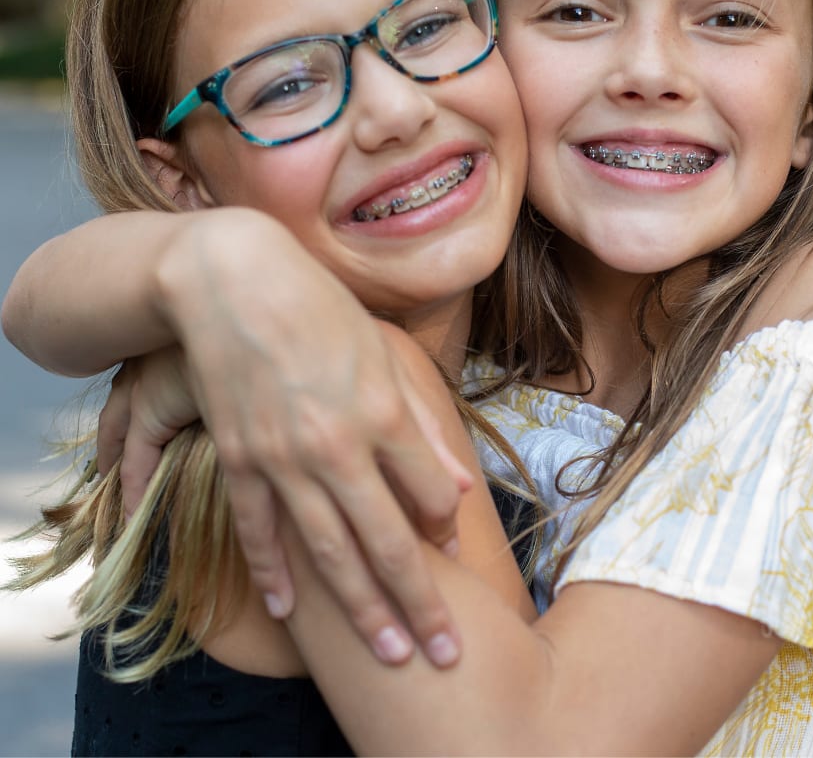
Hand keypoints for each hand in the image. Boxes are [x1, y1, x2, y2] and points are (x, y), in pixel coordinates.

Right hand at [118, 208, 472, 666]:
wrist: (234, 281)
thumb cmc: (320, 309)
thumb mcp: (385, 355)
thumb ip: (422, 426)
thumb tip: (457, 486)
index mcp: (384, 413)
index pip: (430, 494)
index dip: (446, 528)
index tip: (453, 550)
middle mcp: (340, 445)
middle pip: (388, 541)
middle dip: (421, 604)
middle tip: (444, 654)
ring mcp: (285, 457)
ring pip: (330, 551)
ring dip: (362, 609)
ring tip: (390, 653)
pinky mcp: (240, 458)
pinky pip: (259, 528)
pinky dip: (274, 571)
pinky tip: (291, 609)